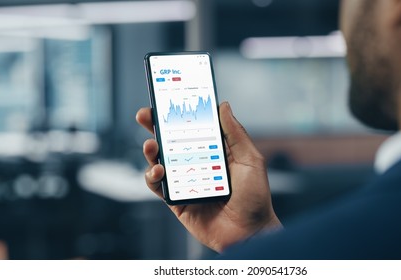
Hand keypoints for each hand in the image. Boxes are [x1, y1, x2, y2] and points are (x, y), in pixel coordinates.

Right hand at [136, 102, 281, 252]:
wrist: (250, 233)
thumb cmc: (255, 197)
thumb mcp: (250, 159)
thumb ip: (235, 133)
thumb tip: (223, 105)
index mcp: (214, 152)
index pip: (193, 128)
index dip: (179, 114)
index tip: (168, 99)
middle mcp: (197, 164)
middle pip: (171, 142)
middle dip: (155, 126)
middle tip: (145, 115)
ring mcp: (185, 182)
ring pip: (160, 161)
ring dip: (151, 150)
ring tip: (151, 145)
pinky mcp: (176, 201)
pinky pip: (158, 186)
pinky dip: (152, 176)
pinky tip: (158, 170)